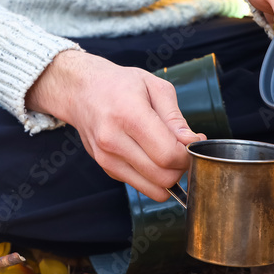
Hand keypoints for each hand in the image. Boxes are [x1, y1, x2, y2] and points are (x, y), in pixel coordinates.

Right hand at [26, 50, 204, 201]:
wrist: (81, 91)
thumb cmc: (119, 84)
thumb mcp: (154, 86)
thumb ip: (176, 117)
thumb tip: (192, 142)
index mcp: (129, 116)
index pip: (168, 154)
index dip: (188, 154)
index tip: (193, 142)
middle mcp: (113, 141)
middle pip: (163, 177)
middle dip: (182, 168)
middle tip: (183, 150)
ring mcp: (106, 158)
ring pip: (153, 189)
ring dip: (169, 177)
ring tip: (168, 154)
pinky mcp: (106, 168)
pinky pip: (141, 186)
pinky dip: (152, 177)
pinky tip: (150, 155)